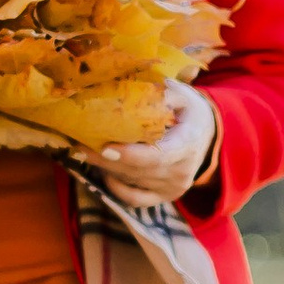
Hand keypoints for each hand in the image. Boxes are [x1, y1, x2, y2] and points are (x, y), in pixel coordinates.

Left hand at [93, 81, 216, 204]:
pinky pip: (134, 198)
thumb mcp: (182, 96)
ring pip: (132, 182)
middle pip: (137, 170)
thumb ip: (162, 93)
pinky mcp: (163, 197)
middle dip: (105, 159)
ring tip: (83, 152)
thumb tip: (131, 84)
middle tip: (77, 145)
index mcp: (188, 144)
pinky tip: (104, 171)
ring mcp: (172, 188)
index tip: (104, 147)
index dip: (130, 155)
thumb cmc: (188, 112)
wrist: (206, 137)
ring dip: (106, 169)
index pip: (157, 156)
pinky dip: (116, 187)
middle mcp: (181, 171)